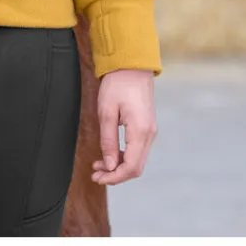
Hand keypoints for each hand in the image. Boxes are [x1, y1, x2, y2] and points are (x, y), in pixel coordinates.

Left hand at [91, 68, 156, 185]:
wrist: (132, 67)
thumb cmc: (117, 85)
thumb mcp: (106, 112)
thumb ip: (108, 141)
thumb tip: (109, 165)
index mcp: (140, 132)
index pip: (131, 167)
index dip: (114, 177)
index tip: (97, 178)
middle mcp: (149, 134)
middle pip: (136, 168)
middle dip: (115, 175)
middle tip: (95, 174)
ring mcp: (150, 131)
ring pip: (137, 160)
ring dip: (118, 166)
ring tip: (98, 166)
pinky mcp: (147, 128)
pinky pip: (137, 150)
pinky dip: (124, 157)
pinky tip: (109, 155)